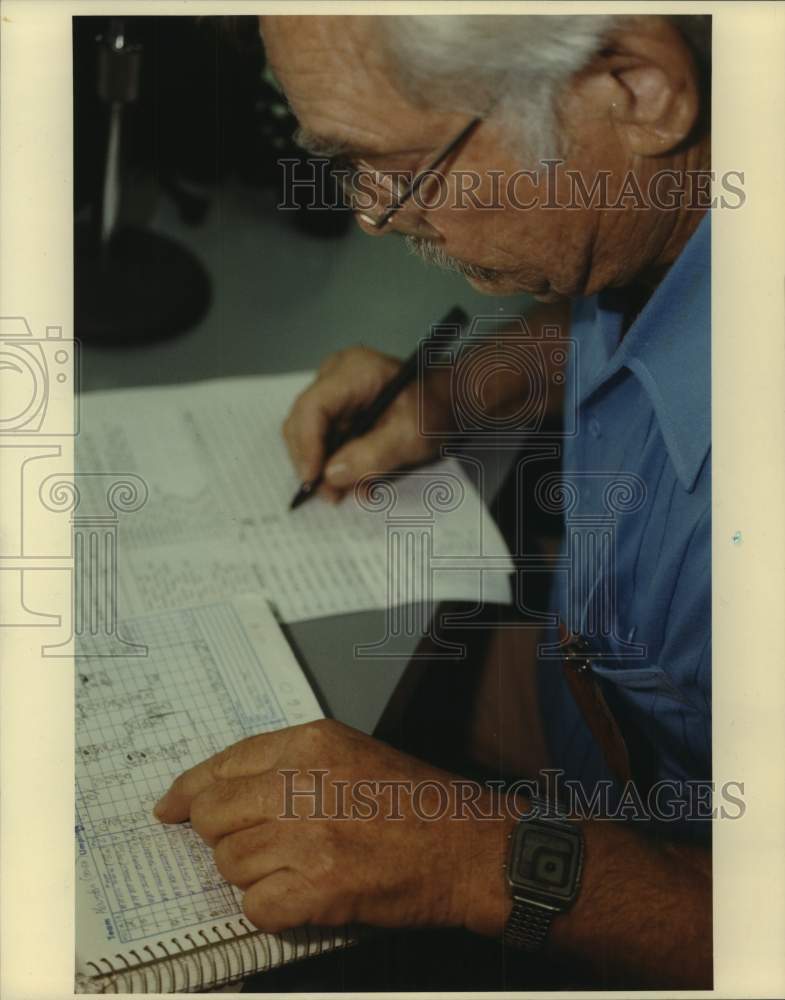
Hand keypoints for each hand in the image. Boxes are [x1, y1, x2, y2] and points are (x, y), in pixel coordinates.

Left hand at [153, 719, 512, 934]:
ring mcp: (309, 836)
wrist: (467, 845)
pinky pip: (256, 905)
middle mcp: (303, 783)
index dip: (188, 791)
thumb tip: (221, 787)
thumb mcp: (350, 751)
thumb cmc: (413, 800)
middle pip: (214, 816)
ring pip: (231, 863)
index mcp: (309, 743)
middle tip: (247, 845)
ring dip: (252, 874)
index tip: (171, 808)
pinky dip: (270, 908)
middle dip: (221, 837)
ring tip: (295, 867)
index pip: (222, 765)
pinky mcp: (320, 887)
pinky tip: (300, 896)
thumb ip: (286, 761)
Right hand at [282, 347, 453, 501]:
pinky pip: (323, 439)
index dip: (306, 445)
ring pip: (309, 434)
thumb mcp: (410, 436)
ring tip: (340, 492)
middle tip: (328, 493)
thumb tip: (331, 475)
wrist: (450, 403)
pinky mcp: (338, 410)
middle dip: (312, 460)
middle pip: (302, 421)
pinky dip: (333, 463)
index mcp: (353, 371)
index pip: (312, 407)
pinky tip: (351, 480)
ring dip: (322, 466)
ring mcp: (334, 392)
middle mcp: (335, 376)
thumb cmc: (434, 410)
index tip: (313, 478)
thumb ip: (372, 456)